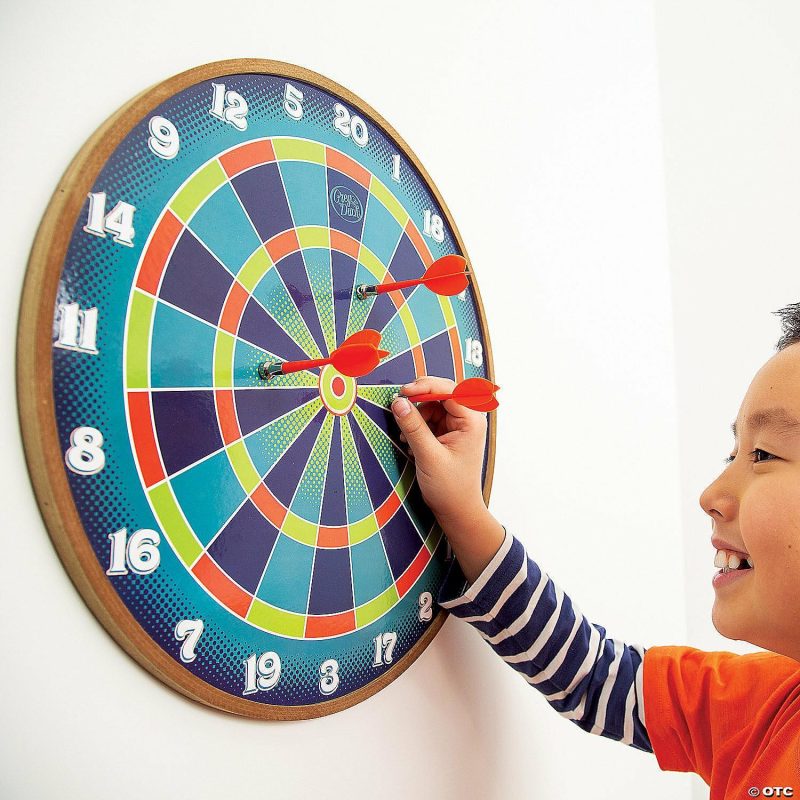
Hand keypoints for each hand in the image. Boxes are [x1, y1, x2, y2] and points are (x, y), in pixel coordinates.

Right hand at [391, 376, 504, 582]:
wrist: (456, 510)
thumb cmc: (450, 487)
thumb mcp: (428, 455)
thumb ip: (413, 427)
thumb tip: (398, 402)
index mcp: (471, 421)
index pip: (450, 390)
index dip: (426, 386)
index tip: (404, 392)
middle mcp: (467, 419)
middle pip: (441, 393)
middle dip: (419, 398)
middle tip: (399, 403)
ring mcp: (457, 426)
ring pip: (432, 405)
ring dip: (416, 415)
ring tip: (406, 436)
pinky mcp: (448, 433)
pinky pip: (429, 418)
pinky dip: (417, 425)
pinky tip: (409, 441)